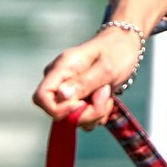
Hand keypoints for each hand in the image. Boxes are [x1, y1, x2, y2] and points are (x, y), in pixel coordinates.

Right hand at [34, 26, 148, 126]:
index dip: (58, 109)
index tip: (81, 104)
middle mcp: (59, 81)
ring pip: (73, 119)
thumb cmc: (116, 52)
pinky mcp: (77, 100)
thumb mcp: (105, 68)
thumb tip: (61, 95)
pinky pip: (83, 119)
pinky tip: (106, 97)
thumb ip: (83, 83)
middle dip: (86, 112)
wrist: (125, 46)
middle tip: (105, 95)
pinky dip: (98, 113)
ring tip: (107, 92)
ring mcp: (67, 92)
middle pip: (58, 113)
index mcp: (61, 68)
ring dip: (95, 112)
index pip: (41, 97)